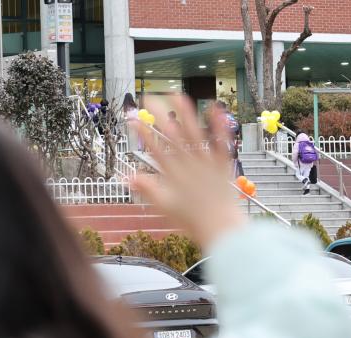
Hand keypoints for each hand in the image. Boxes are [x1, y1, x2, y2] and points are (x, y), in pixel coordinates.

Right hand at [132, 96, 244, 247]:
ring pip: (194, 133)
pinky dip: (218, 124)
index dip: (142, 133)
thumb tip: (127, 178)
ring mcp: (206, 163)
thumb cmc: (192, 221)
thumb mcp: (164, 207)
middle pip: (171, 135)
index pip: (154, 149)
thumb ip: (147, 189)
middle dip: (158, 115)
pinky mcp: (223, 164)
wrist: (220, 229)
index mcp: (172, 174)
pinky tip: (214, 107)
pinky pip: (221, 141)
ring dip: (184, 113)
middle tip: (148, 98)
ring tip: (176, 95)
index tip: (132, 119)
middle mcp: (188, 165)